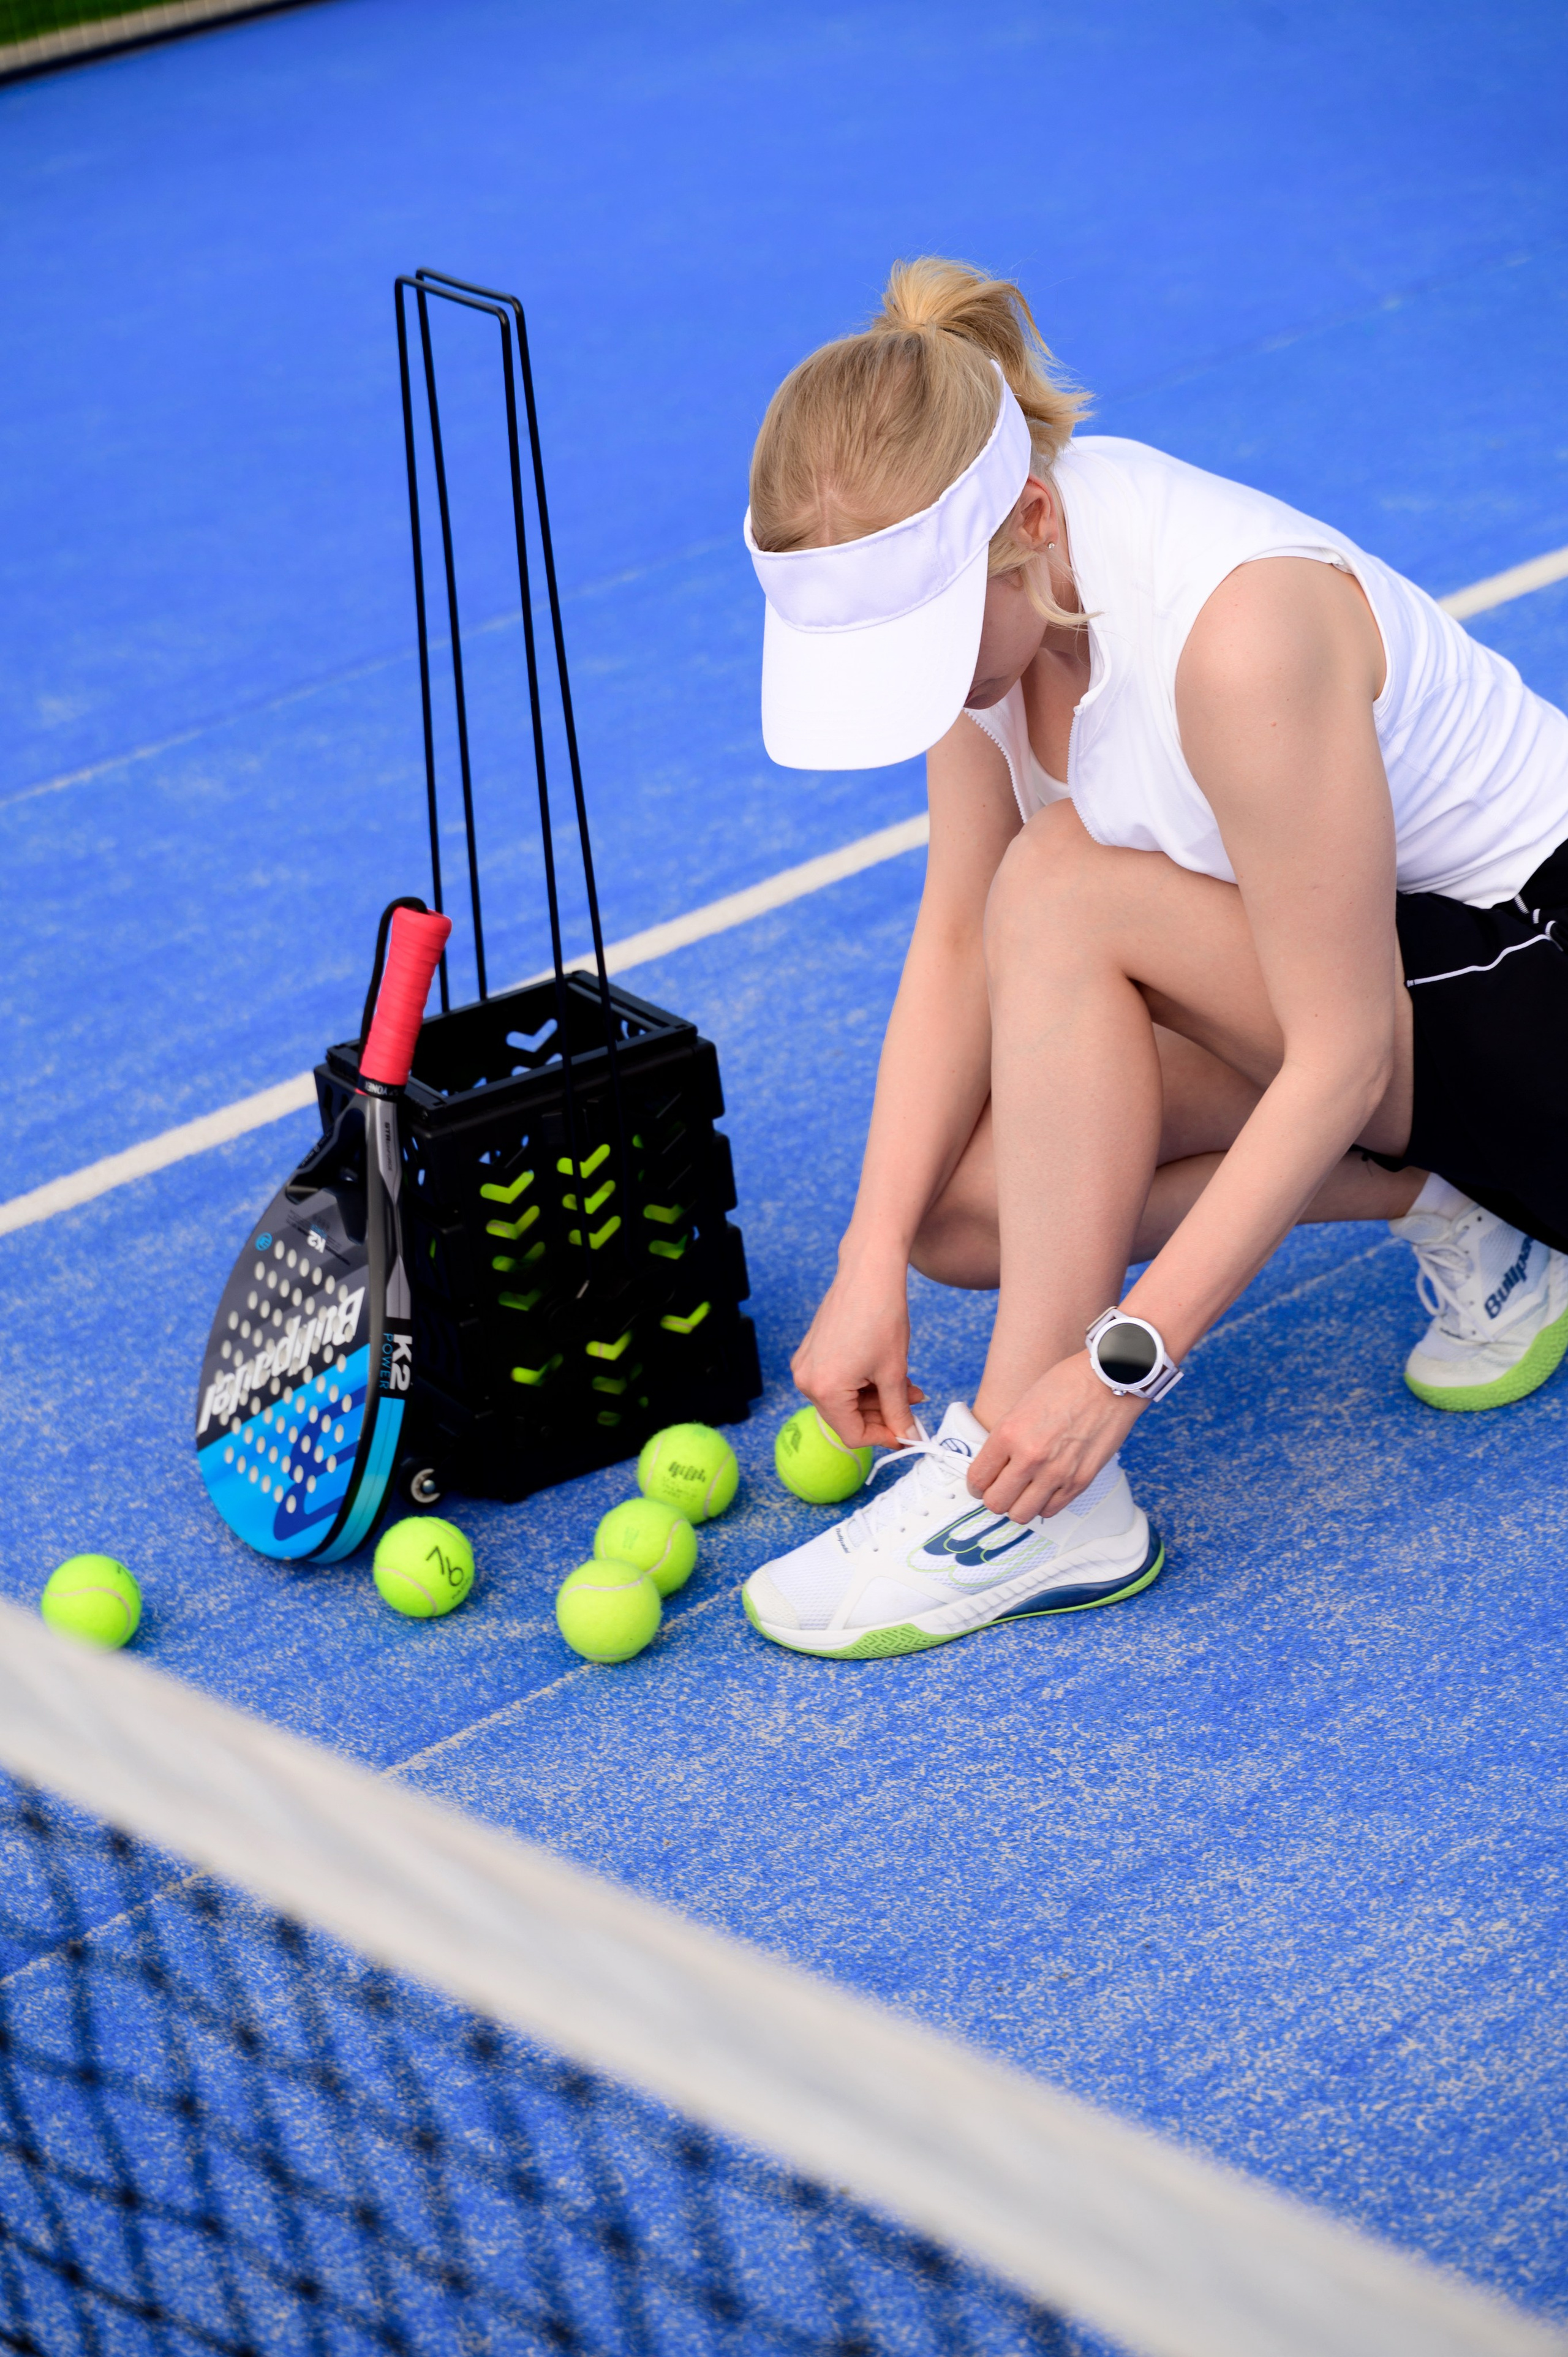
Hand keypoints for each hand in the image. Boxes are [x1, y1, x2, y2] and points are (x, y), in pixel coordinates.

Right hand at [791, 1250, 925, 1449]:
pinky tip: (885, 1372)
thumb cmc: (881, 1316)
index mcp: (824, 1389)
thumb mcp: (894, 1372)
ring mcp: (806, 1365)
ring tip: (906, 1385)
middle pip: (846, 1417)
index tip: (905, 1432)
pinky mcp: (811, 1352)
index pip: (853, 1434)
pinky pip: (836, 1381)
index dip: (883, 1436)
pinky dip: (861, 1382)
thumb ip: (897, 1411)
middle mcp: (806, 1380)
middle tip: (912, 1404)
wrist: (868, 1273)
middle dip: (882, 1414)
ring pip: (843, 1400)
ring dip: (874, 1398)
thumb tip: (906, 1436)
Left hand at [969, 1353, 1141, 1521]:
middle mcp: (1030, 1457)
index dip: (975, 1484)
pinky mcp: (1080, 1481)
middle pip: (995, 1503)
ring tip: (1023, 1492)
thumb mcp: (1021, 1406)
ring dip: (1018, 1505)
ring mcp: (1056, 1473)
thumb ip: (1006, 1439)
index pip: (977, 1478)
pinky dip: (1043, 1504)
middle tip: (1001, 1488)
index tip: (981, 1482)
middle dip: (994, 1497)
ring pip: (1021, 1514)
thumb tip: (995, 1466)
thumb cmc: (1066, 1384)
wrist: (1108, 1381)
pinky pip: (1050, 1511)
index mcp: (1009, 1433)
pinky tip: (1045, 1489)